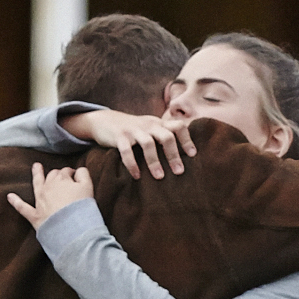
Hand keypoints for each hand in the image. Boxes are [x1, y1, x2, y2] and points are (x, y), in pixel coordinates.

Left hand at [5, 163, 96, 228]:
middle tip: (62, 177)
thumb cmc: (82, 209)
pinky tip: (9, 196)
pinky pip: (22, 208)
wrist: (71, 229)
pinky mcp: (35, 215)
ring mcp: (40, 201)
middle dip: (57, 174)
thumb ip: (83, 175)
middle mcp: (48, 187)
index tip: (75, 177)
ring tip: (35, 167)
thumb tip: (78, 170)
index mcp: (62, 179)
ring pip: (37, 183)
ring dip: (36, 174)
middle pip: (52, 175)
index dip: (71, 173)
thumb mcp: (88, 188)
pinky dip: (15, 202)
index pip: (66, 172)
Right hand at [61, 109, 192, 178]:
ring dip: (154, 161)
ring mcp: (133, 130)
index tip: (193, 155)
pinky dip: (132, 164)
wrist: (104, 120)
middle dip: (174, 155)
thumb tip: (182, 156)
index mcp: (158, 123)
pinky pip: (127, 151)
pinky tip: (137, 176)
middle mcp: (148, 125)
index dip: (187, 139)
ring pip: (148, 144)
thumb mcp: (149, 128)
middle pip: (166, 136)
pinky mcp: (119, 136)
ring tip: (159, 177)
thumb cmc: (132, 130)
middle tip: (179, 172)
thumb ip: (163, 136)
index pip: (178, 126)